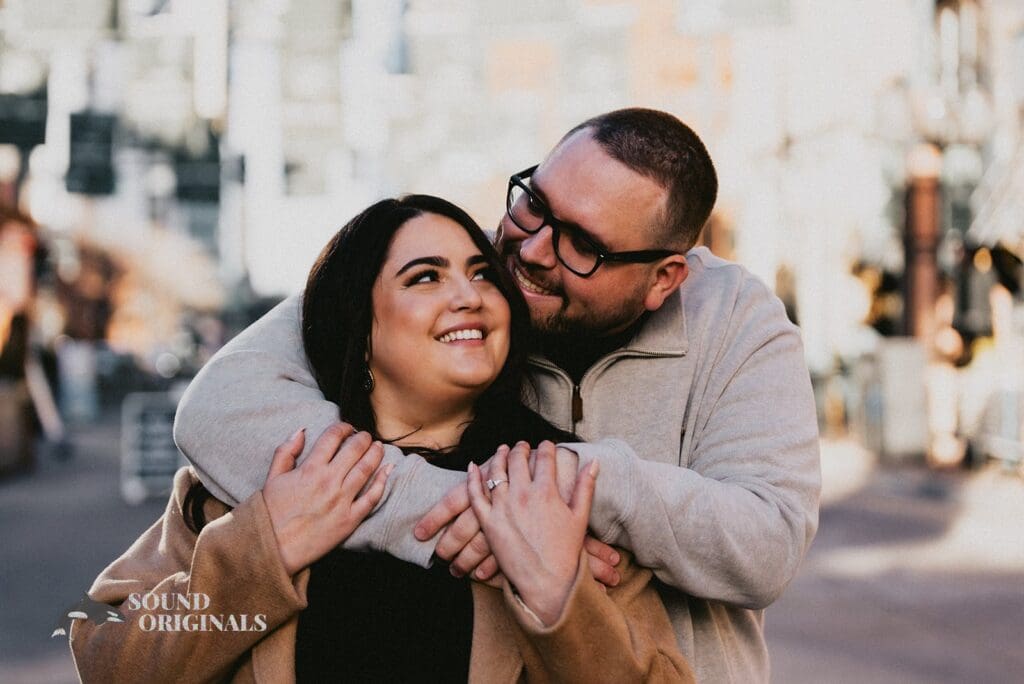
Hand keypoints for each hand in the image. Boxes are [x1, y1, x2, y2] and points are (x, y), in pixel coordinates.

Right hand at [264, 423, 392, 575]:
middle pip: (354, 449)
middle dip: (363, 437)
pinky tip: (387, 470)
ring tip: (378, 446)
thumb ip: (286, 451)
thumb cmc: (271, 514)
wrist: (273, 548)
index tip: (346, 428)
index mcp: (310, 469)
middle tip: (366, 435)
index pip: (333, 437)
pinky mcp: (350, 520)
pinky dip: (382, 482)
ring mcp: (342, 501)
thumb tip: (301, 430)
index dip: (343, 427)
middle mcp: (329, 481)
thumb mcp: (272, 478)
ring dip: (375, 453)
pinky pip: (372, 497)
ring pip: (366, 469)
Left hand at [418, 445, 616, 585]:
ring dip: (499, 456)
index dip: (547, 447)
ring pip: (496, 471)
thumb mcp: (580, 517)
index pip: (545, 458)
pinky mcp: (488, 523)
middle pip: (518, 460)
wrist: (546, 582)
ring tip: (502, 450)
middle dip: (521, 448)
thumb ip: (586, 486)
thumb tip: (593, 461)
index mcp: (546, 492)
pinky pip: (475, 495)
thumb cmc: (566, 551)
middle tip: (523, 446)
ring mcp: (503, 508)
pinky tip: (473, 466)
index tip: (547, 444)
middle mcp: (522, 495)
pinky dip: (472, 478)